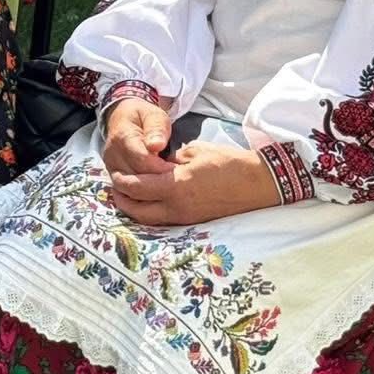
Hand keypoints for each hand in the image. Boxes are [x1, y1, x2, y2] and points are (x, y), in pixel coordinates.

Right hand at [101, 97, 172, 183]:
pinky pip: (127, 191)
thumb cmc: (144, 118)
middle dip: (157, 180)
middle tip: (175, 180)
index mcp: (123, 137)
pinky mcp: (113, 176)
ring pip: (130, 188)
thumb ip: (156, 129)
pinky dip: (142, 192)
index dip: (160, 167)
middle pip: (136, 177)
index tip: (176, 169)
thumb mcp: (154, 116)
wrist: (124, 118)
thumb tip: (156, 145)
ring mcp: (111, 167)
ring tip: (166, 183)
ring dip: (149, 188)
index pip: (142, 160)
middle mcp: (112, 155)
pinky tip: (155, 187)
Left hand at [106, 127, 278, 226]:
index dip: (122, 183)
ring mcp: (186, 217)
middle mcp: (177, 207)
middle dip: (122, 201)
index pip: (137, 188)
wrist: (258, 183)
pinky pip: (165, 221)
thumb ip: (173, 160)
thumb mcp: (196, 151)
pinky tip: (151, 203)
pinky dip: (152, 213)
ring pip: (150, 220)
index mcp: (175, 186)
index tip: (115, 175)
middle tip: (115, 190)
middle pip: (138, 212)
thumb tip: (163, 165)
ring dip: (136, 210)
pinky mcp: (195, 221)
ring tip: (129, 197)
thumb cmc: (229, 163)